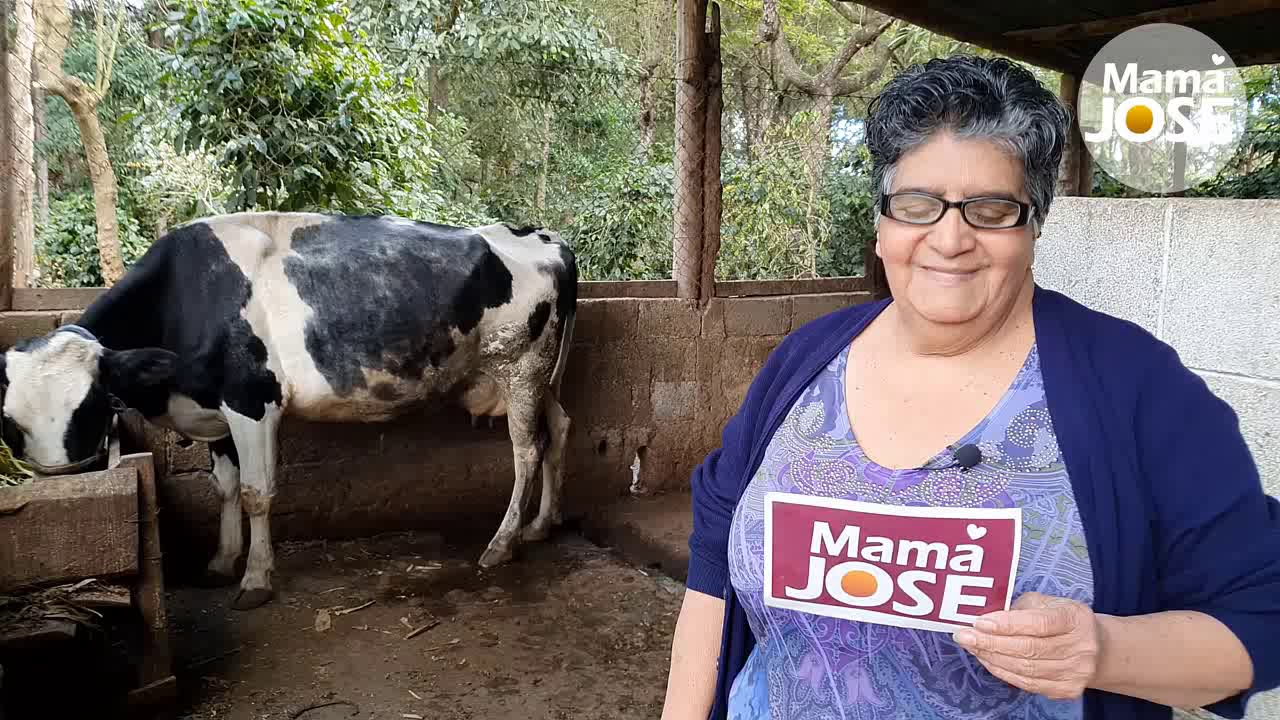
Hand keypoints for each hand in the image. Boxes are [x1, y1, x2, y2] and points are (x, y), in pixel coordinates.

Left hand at [952, 591, 1100, 700]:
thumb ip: (1019, 608)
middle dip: (990, 642)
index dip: (1006, 624)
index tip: (979, 622)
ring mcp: (1076, 672)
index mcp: (1075, 619)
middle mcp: (1081, 647)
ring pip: (1025, 669)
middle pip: (1029, 649)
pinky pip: (1028, 684)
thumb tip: (984, 616)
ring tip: (972, 647)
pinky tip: (987, 660)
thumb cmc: (1061, 619)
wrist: (1096, 647)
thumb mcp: (1046, 603)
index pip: (1038, 624)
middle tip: (963, 636)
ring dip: (992, 658)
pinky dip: (1003, 672)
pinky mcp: (1067, 689)